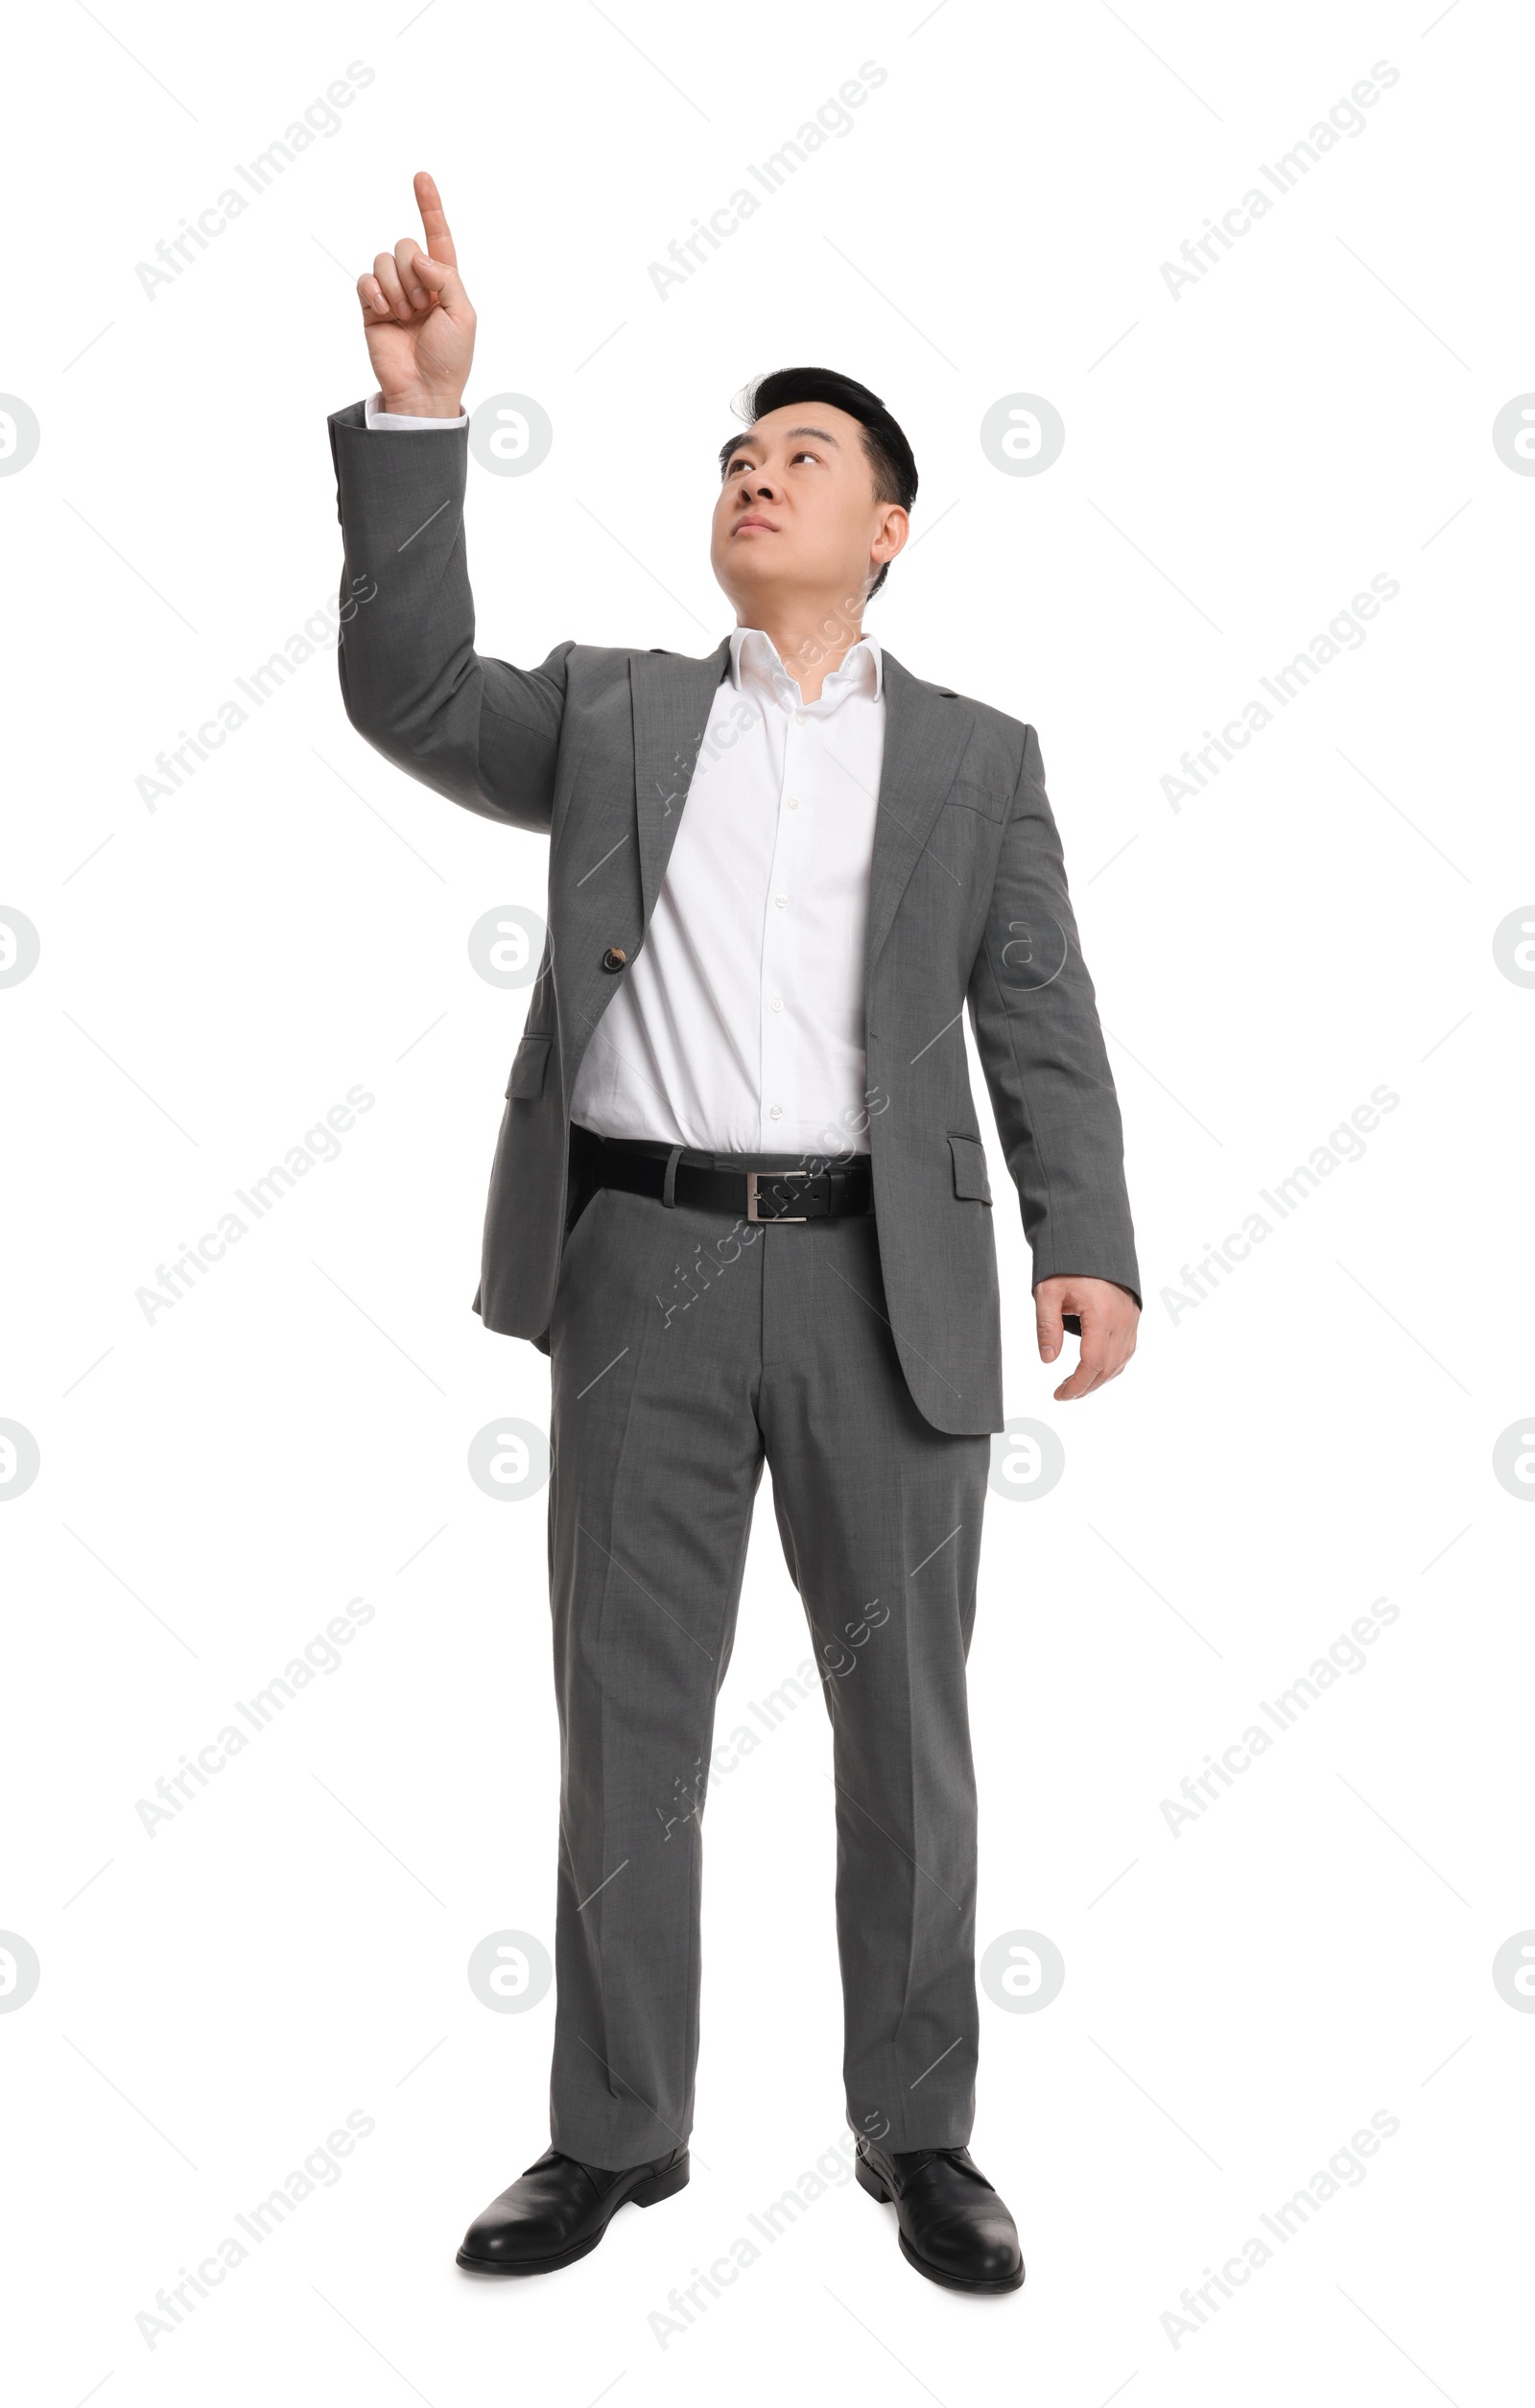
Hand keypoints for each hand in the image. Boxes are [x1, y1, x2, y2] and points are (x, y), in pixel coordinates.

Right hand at [356, 170, 475, 416]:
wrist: (424, 390)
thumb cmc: (450, 358)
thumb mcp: (463, 314)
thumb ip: (446, 276)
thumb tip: (418, 256)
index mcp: (444, 281)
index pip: (437, 236)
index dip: (429, 206)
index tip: (421, 176)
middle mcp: (418, 282)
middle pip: (405, 245)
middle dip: (413, 273)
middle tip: (423, 307)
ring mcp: (394, 294)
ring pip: (384, 260)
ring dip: (397, 287)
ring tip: (406, 317)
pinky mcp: (372, 307)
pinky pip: (366, 280)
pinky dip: (375, 292)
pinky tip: (385, 313)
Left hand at [1034, 1275, 1138, 1400]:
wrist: (1093, 1241)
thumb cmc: (1067, 1265)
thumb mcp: (1048, 1292)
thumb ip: (1047, 1326)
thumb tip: (1048, 1360)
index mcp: (1102, 1313)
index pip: (1093, 1362)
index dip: (1077, 1384)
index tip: (1060, 1395)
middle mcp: (1122, 1318)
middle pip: (1108, 1367)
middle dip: (1086, 1386)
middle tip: (1064, 1394)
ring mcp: (1131, 1318)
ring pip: (1121, 1361)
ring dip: (1100, 1379)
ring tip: (1076, 1386)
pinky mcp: (1133, 1316)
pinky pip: (1127, 1350)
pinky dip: (1112, 1366)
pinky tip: (1095, 1370)